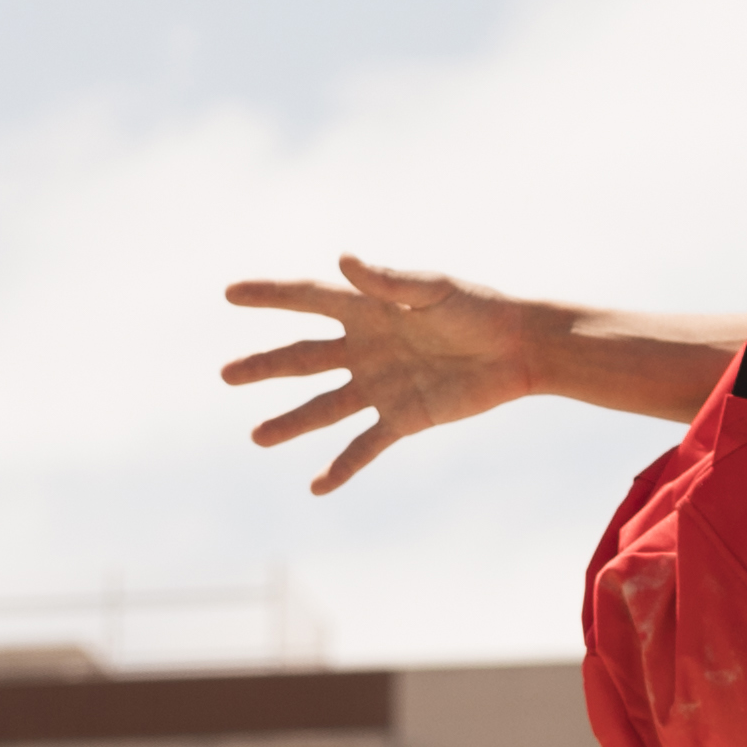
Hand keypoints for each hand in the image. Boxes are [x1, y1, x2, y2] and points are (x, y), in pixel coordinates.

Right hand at [220, 256, 539, 493]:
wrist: (520, 350)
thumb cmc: (479, 309)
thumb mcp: (434, 290)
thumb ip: (389, 280)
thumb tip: (343, 259)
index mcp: (368, 309)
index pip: (308, 300)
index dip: (269, 295)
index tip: (230, 293)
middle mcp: (365, 348)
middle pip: (302, 358)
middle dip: (264, 366)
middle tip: (226, 375)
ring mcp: (380, 386)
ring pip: (324, 407)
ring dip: (291, 423)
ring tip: (257, 437)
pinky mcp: (402, 418)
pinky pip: (364, 446)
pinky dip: (342, 468)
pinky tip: (317, 487)